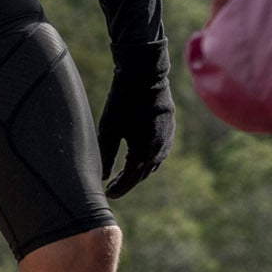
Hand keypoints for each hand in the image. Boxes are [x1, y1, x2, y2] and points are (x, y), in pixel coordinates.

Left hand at [98, 43, 174, 198]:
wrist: (145, 75)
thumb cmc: (122, 101)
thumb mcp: (108, 129)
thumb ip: (105, 154)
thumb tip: (102, 177)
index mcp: (144, 152)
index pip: (131, 179)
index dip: (119, 188)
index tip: (107, 195)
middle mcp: (160, 149)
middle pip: (142, 174)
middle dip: (127, 182)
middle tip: (111, 189)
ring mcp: (168, 140)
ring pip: (152, 164)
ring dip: (138, 172)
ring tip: (121, 177)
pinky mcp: (170, 130)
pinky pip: (159, 152)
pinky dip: (146, 160)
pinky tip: (136, 160)